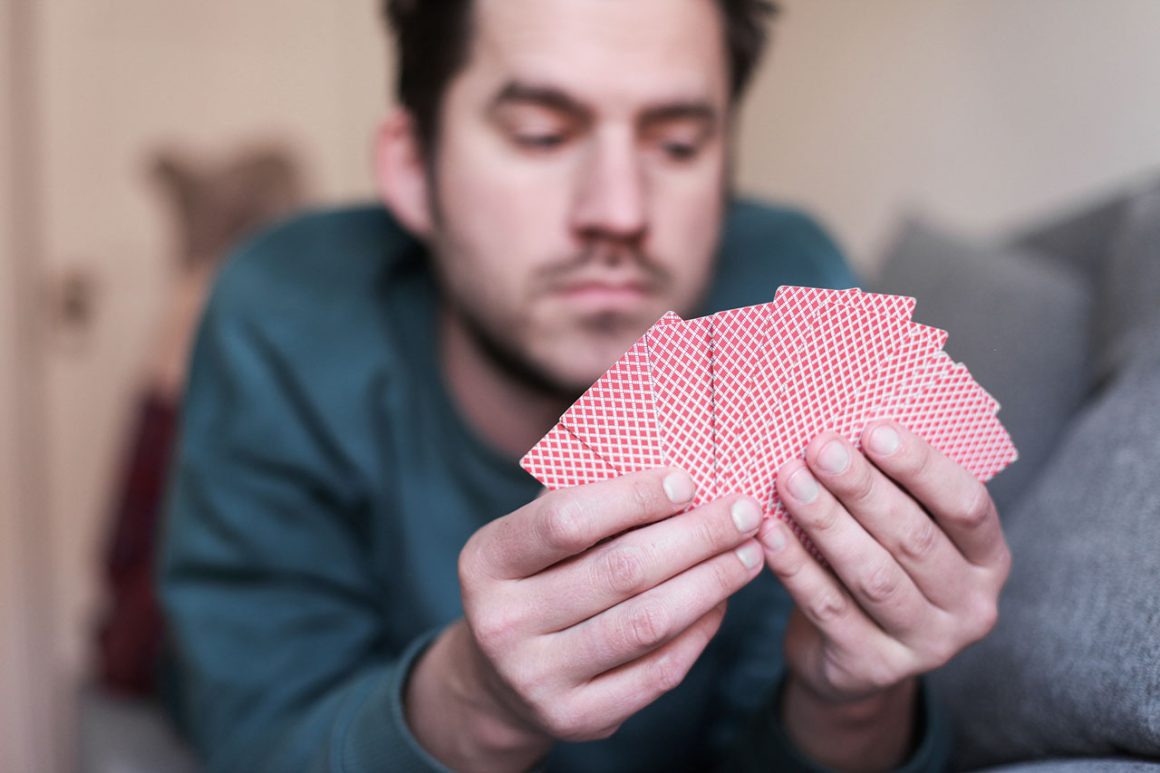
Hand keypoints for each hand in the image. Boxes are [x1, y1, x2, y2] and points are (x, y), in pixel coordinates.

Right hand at [406, 468, 765, 770]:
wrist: (499, 679)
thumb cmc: (536, 578)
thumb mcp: (534, 533)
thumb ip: (584, 494)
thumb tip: (669, 454)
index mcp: (486, 560)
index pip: (565, 520)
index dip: (633, 497)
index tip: (687, 480)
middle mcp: (502, 622)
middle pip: (620, 572)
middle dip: (695, 537)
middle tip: (744, 512)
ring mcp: (538, 677)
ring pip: (646, 623)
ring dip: (710, 583)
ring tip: (748, 554)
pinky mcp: (577, 718)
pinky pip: (656, 672)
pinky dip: (699, 633)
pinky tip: (721, 601)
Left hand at [759, 420, 1009, 768]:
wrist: (853, 659)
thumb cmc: (881, 567)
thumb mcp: (902, 528)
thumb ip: (894, 486)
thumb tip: (846, 423)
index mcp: (988, 559)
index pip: (968, 507)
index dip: (922, 468)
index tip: (873, 431)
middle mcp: (969, 605)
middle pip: (914, 540)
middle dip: (862, 489)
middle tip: (820, 448)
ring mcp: (926, 645)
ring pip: (872, 576)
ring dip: (827, 522)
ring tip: (789, 481)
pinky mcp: (874, 667)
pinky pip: (829, 609)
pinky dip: (797, 567)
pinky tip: (770, 532)